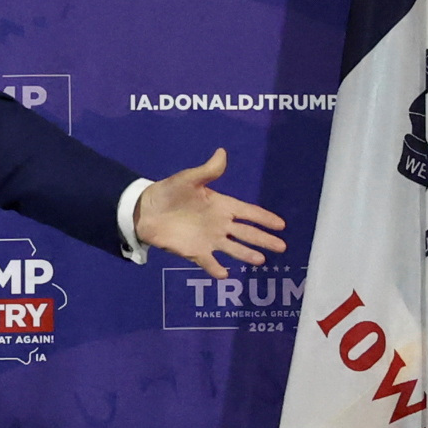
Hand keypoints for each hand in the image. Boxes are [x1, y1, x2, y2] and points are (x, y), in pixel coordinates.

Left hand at [135, 148, 285, 270]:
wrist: (145, 210)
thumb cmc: (169, 192)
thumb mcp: (188, 179)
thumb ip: (208, 170)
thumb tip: (222, 152)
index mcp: (221, 205)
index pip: (248, 212)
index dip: (264, 218)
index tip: (281, 225)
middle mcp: (219, 224)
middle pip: (247, 233)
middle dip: (264, 239)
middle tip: (282, 246)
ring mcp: (208, 239)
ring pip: (233, 249)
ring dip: (247, 254)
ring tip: (261, 260)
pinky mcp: (195, 251)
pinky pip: (209, 262)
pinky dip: (216, 269)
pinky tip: (225, 275)